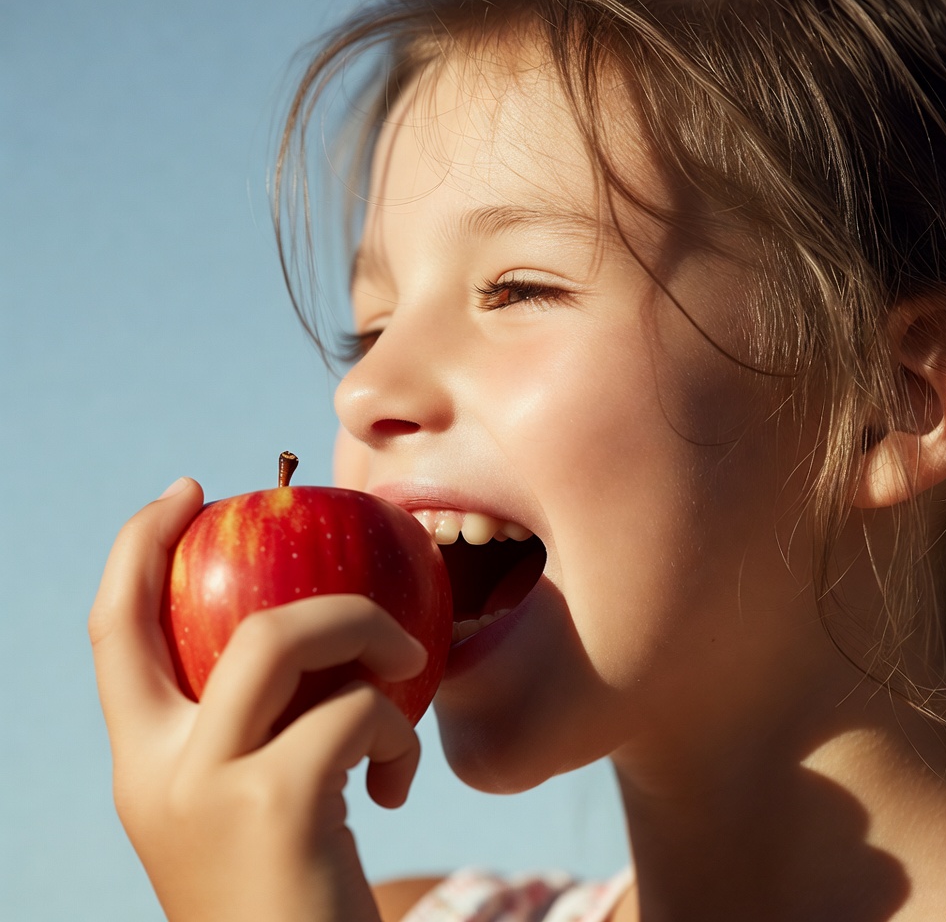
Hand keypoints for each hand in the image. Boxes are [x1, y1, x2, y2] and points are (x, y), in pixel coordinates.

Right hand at [90, 478, 425, 921]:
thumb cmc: (287, 892)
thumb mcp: (245, 804)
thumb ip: (250, 727)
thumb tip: (314, 630)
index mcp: (142, 763)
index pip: (112, 629)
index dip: (138, 546)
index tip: (188, 490)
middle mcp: (154, 772)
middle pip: (215, 617)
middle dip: (316, 593)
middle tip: (377, 606)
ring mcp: (208, 788)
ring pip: (284, 638)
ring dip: (367, 636)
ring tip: (406, 676)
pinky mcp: (275, 807)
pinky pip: (357, 711)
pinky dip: (395, 729)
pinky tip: (395, 784)